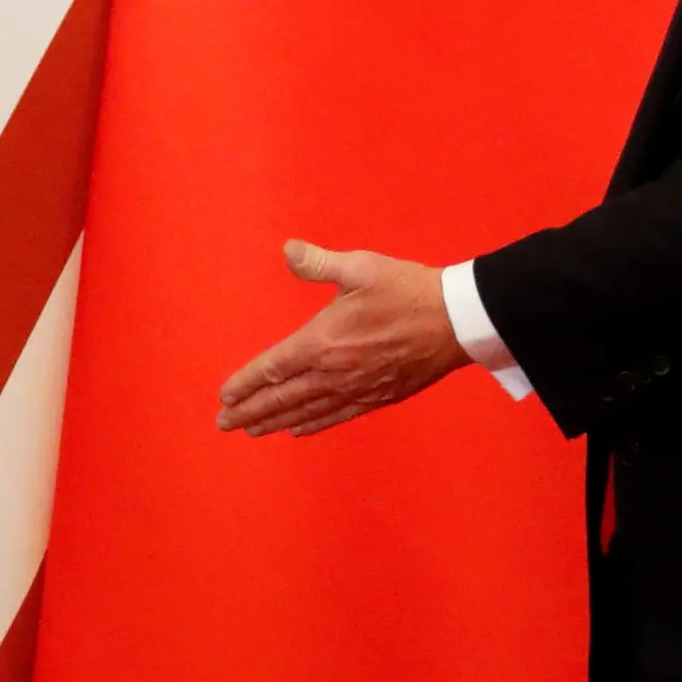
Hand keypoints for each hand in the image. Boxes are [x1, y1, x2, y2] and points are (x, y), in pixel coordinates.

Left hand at [216, 240, 469, 437]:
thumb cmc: (406, 290)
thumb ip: (318, 263)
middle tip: (224, 424)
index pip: (274, 368)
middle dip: (251, 411)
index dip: (247, 383)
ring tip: (251, 431)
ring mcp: (356, 388)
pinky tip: (298, 430)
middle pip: (283, 397)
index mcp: (323, 341)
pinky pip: (337, 415)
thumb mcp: (360, 267)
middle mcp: (334, 372)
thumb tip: (287, 250)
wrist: (457, 320)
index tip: (225, 396)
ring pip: (307, 411)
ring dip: (276, 422)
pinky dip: (313, 424)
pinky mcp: (378, 397)